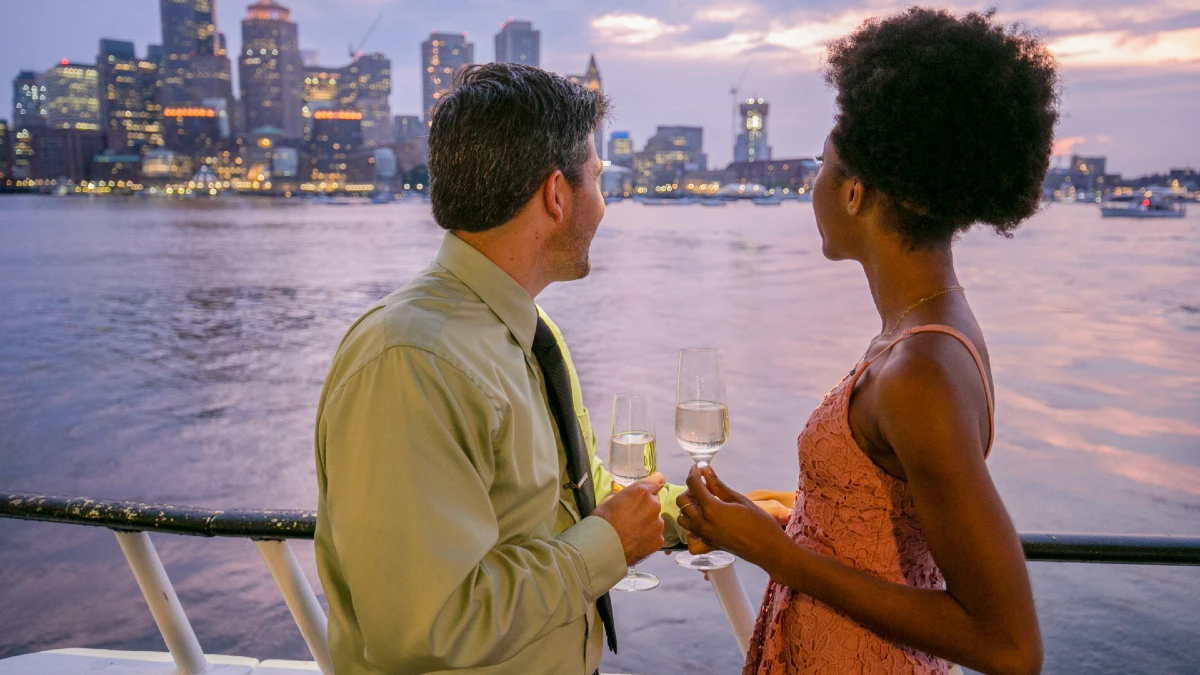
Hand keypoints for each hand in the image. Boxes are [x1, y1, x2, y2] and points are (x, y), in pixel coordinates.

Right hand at [593, 473, 665, 565]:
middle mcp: (654, 505)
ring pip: (655, 519)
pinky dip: (648, 537)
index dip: (654, 483)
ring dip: (648, 522)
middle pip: (655, 501)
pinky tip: (636, 542)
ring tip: (632, 532)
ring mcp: (658, 524)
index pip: (658, 479)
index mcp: (642, 491)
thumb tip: (626, 497)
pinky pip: (655, 535)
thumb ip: (624, 496)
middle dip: (646, 506)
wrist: (603, 548)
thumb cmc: (602, 521)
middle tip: (633, 515)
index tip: (651, 487)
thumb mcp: (609, 500)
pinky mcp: (659, 540)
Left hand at [676, 466, 792, 565]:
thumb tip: (705, 470)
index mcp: (712, 509)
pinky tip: (704, 520)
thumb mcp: (739, 499)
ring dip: (689, 507)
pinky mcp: (708, 544)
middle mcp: (703, 524)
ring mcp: (704, 536)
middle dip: (690, 490)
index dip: (694, 473)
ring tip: (705, 502)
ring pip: (683, 517)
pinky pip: (690, 534)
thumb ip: (718, 485)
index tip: (698, 468)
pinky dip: (692, 525)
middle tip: (705, 486)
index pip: (693, 485)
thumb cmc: (760, 523)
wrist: (768, 549)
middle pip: (682, 501)